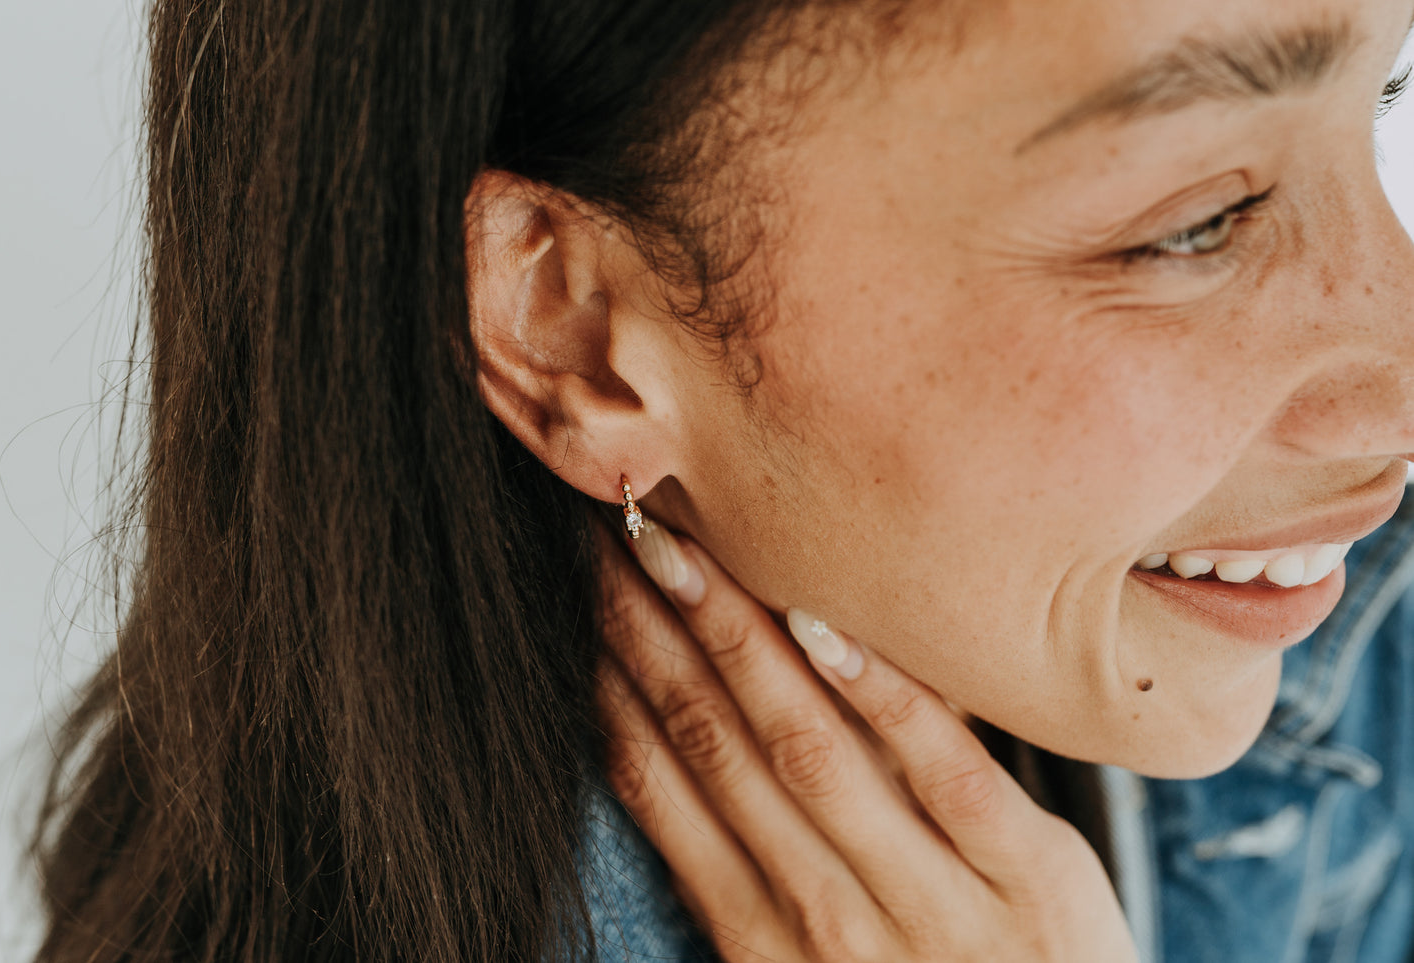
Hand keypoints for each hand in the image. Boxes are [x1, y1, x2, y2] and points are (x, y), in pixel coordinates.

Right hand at [596, 519, 1136, 962]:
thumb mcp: (815, 957)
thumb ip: (760, 872)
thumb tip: (671, 756)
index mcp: (759, 935)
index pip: (659, 787)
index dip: (612, 685)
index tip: (580, 598)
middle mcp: (825, 919)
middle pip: (716, 749)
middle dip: (654, 637)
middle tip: (615, 541)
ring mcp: (930, 903)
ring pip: (810, 750)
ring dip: (739, 642)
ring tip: (687, 554)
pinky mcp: (1030, 879)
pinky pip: (945, 769)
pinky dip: (878, 692)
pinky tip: (824, 620)